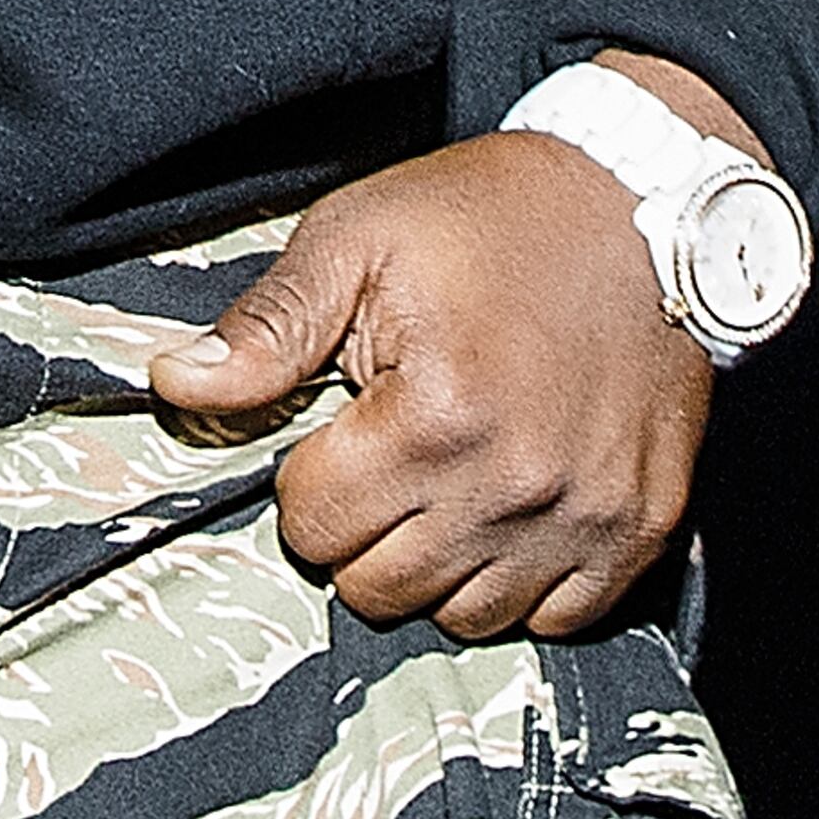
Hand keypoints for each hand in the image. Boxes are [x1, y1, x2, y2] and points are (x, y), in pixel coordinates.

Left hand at [145, 127, 713, 642]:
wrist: (644, 199)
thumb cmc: (490, 213)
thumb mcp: (360, 235)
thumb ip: (268, 325)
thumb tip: (173, 384)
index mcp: (436, 411)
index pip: (313, 524)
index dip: (309, 471)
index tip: (341, 421)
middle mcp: (515, 484)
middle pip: (379, 590)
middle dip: (363, 527)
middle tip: (390, 448)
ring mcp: (586, 516)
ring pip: (463, 619)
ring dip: (440, 559)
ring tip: (452, 471)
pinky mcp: (641, 530)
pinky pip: (556, 619)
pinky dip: (524, 578)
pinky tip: (515, 503)